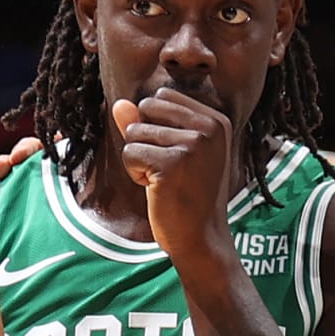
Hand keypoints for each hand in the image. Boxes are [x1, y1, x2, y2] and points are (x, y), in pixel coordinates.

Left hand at [111, 88, 233, 263]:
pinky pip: (129, 152)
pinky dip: (135, 174)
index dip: (155, 126)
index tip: (175, 156)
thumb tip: (119, 104)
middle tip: (166, 169)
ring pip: (134, 131)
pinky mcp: (172, 163)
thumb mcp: (174, 154)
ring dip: (139, 160)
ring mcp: (192, 144)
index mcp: (215, 120)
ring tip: (163, 181)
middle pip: (146, 107)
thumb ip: (147, 125)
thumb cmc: (188, 197)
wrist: (201, 238)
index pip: (162, 97)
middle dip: (144, 138)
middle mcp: (208, 127)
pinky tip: (157, 190)